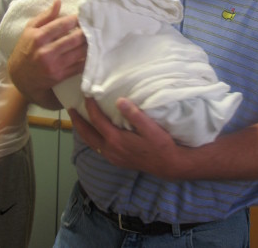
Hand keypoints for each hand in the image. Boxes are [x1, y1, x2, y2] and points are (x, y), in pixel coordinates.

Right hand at [8, 0, 86, 109]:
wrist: (20, 78)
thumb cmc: (26, 49)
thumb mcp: (30, 30)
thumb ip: (45, 16)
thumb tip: (59, 1)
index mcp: (38, 37)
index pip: (62, 25)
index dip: (76, 19)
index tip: (84, 16)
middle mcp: (46, 52)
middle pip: (74, 39)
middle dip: (87, 32)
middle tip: (95, 26)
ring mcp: (54, 65)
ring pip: (79, 52)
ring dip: (90, 44)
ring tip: (97, 37)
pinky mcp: (60, 76)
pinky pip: (80, 66)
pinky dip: (88, 59)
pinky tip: (94, 52)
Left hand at [69, 97, 185, 179]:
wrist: (168, 165)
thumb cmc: (161, 144)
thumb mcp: (150, 127)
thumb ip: (134, 114)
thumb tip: (119, 100)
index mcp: (116, 139)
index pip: (97, 120)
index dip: (90, 107)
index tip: (86, 95)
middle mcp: (110, 149)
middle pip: (87, 134)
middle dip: (77, 121)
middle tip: (70, 110)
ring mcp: (112, 157)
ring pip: (91, 143)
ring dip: (83, 131)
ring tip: (78, 120)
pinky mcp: (116, 160)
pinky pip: (97, 148)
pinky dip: (91, 138)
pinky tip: (95, 134)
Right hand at [70, 97, 257, 181]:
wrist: (185, 162)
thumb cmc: (161, 153)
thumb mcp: (137, 149)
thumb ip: (126, 134)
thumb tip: (118, 111)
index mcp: (116, 153)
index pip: (90, 140)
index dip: (79, 126)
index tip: (71, 109)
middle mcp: (121, 151)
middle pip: (94, 134)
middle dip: (82, 118)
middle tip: (76, 99)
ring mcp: (135, 145)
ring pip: (110, 129)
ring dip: (99, 114)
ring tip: (94, 96)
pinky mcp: (152, 137)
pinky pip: (139, 123)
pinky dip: (131, 113)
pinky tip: (124, 101)